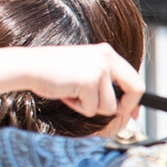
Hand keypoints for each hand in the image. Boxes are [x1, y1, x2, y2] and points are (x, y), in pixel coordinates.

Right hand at [0, 42, 144, 128]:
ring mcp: (100, 69)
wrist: (30, 67)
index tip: (132, 113)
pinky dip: (78, 108)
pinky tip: (66, 94)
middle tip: (109, 111)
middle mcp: (107, 58)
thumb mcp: (85, 69)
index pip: (135, 78)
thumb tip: (125, 108)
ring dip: (91, 107)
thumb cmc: (54, 71)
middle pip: (136, 90)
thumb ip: (105, 82)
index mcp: (107, 53)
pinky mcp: (89, 82)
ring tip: (74, 94)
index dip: (134, 99)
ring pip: (109, 106)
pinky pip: (91, 109)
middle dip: (125, 107)